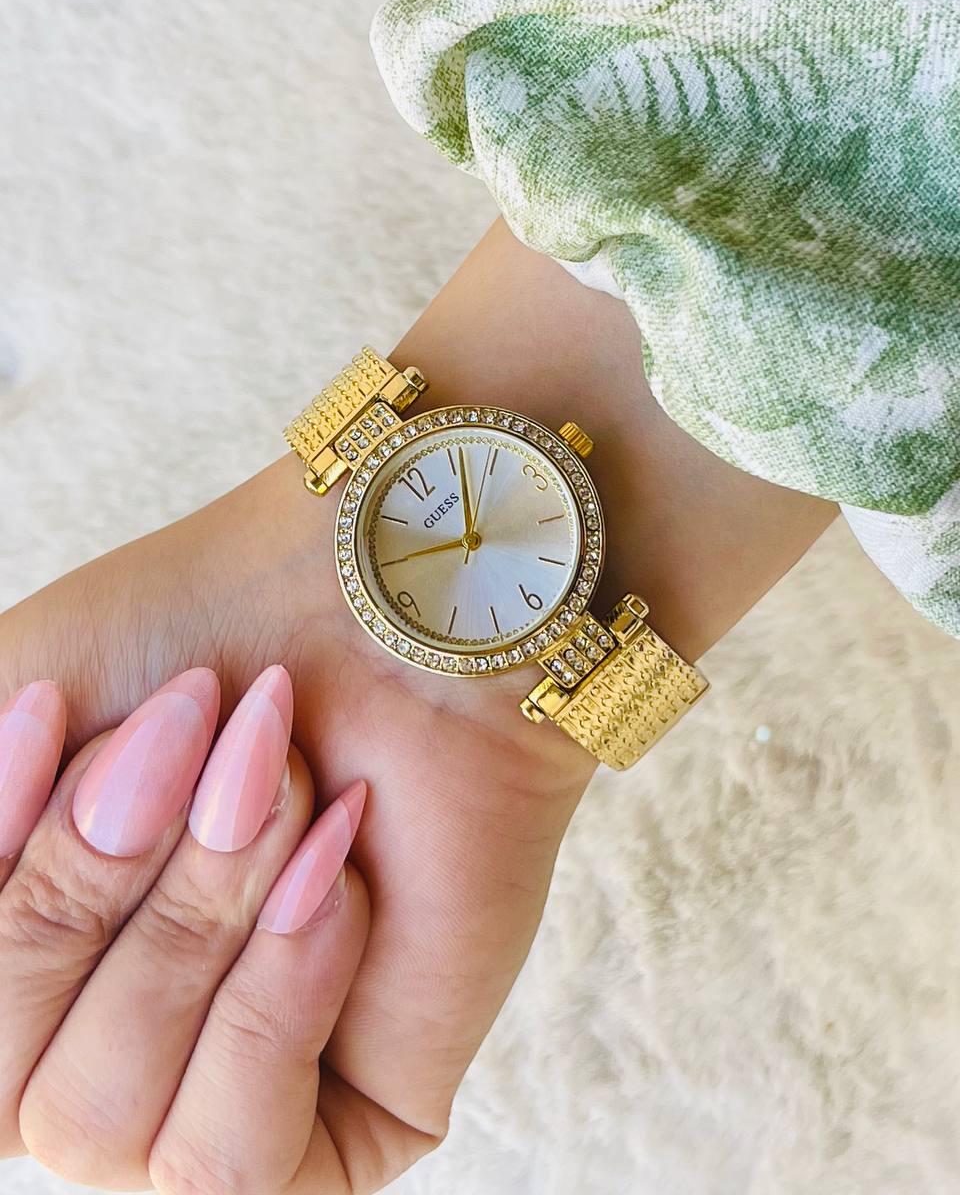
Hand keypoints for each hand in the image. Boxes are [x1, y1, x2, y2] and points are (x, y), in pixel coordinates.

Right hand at [0, 220, 833, 1190]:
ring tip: (286, 787)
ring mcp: (206, 1104)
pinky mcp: (334, 1133)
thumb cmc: (201, 648)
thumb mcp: (9, 717)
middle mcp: (95, 1062)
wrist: (394, 616)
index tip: (49, 709)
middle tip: (201, 726)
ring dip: (203, 916)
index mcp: (25, 978)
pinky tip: (334, 878)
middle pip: (20, 1089)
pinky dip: (273, 995)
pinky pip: (232, 1160)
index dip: (2, 857)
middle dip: (106, 874)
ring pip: (110, 1124)